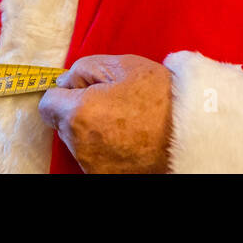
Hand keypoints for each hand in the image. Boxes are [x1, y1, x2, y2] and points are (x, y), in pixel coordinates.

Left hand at [38, 54, 172, 172]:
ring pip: (78, 142)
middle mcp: (80, 144)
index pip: (47, 104)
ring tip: (123, 120)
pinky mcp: (106, 176)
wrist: (194, 133)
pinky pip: (94, 157)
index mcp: (79, 113)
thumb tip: (64, 81)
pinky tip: (127, 137)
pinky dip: (104, 148)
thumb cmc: (160, 96)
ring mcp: (93, 165)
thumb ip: (84, 68)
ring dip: (90, 131)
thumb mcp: (123, 65)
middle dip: (78, 111)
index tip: (82, 90)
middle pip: (62, 123)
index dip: (64, 93)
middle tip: (111, 102)